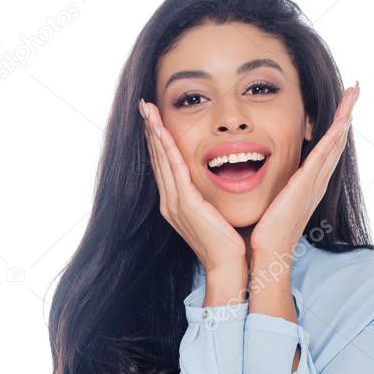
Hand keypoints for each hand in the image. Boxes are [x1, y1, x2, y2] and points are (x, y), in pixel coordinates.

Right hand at [139, 99, 246, 277]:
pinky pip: (173, 168)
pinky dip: (166, 147)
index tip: (155, 119)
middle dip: (151, 131)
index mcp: (177, 204)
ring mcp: (175, 203)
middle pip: (157, 159)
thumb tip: (218, 182)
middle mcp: (170, 202)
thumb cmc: (229, 243)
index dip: (158, 141)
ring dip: (154, 132)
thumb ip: (211, 197)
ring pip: (161, 159)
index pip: (165, 166)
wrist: (228, 267)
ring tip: (147, 110)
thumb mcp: (216, 214)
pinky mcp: (185, 204)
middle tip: (144, 106)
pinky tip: (161, 130)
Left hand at [250, 83, 359, 262]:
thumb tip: (256, 176)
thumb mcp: (269, 202)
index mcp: (306, 185)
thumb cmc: (263, 233)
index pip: (324, 150)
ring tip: (355, 93)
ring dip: (345, 116)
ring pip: (335, 142)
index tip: (340, 107)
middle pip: (336, 142)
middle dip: (346, 115)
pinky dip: (336, 133)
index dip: (333, 128)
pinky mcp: (307, 183)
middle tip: (355, 90)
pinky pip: (326, 152)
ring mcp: (314, 182)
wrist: (266, 253)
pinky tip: (343, 117)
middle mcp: (316, 181)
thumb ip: (269, 187)